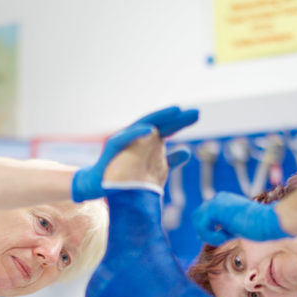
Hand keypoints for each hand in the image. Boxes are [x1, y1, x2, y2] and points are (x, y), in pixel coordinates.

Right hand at [71, 106, 198, 201]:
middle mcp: (136, 136)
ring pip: (143, 124)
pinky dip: (137, 133)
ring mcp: (124, 139)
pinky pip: (125, 138)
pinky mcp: (112, 147)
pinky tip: (151, 130)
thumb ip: (170, 160)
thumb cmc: (125, 175)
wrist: (99, 185)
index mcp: (146, 140)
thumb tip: (187, 152)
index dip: (181, 121)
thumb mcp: (153, 167)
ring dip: (159, 117)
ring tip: (176, 111)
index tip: (197, 115)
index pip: (167, 128)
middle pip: (159, 123)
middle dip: (176, 117)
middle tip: (196, 111)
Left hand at [192, 191, 291, 244]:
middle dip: (205, 232)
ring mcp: (216, 202)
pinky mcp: (215, 209)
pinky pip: (202, 226)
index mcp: (223, 201)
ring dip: (208, 235)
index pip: (203, 215)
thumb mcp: (233, 228)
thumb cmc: (257, 227)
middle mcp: (218, 198)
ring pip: (197, 222)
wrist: (267, 221)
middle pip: (196, 217)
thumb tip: (201, 236)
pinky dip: (211, 236)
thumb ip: (219, 229)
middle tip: (220, 240)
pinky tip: (225, 238)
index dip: (207, 230)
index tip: (222, 239)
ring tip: (224, 239)